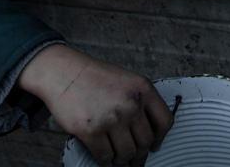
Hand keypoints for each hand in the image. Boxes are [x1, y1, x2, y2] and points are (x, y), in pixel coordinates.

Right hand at [19, 45, 171, 166]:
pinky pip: (105, 156)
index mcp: (143, 89)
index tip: (155, 146)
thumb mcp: (127, 81)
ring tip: (119, 160)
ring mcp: (111, 118)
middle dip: (139, 155)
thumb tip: (148, 131)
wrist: (64, 73)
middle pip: (145, 142)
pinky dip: (106, 162)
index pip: (165, 121)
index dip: (160, 138)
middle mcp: (131, 104)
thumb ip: (140, 101)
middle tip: (134, 160)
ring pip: (126, 153)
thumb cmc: (95, 77)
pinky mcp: (91, 131)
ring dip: (123, 160)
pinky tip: (106, 159)